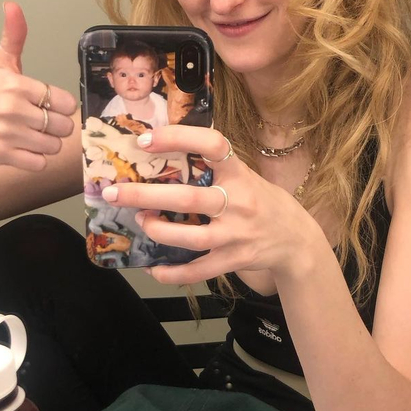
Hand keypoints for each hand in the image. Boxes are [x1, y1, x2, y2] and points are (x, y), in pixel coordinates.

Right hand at [0, 2, 76, 170]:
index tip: (46, 107)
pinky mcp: (1, 154)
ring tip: (27, 136)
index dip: (60, 108)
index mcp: (16, 84)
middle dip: (54, 129)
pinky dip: (35, 160)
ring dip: (45, 145)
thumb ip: (14, 38)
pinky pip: (39, 163)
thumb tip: (12, 5)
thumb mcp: (1, 65)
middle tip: (36, 124)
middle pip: (63, 127)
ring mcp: (6, 132)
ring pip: (53, 146)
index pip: (66, 103)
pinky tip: (21, 149)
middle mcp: (11, 107)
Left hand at [101, 125, 318, 284]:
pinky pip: (198, 270)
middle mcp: (239, 202)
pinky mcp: (235, 260)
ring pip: (190, 237)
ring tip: (139, 222)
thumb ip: (216, 167)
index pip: (213, 145)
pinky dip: (173, 273)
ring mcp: (237, 235)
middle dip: (145, 194)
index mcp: (241, 174)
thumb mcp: (248, 176)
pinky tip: (154, 269)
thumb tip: (165, 151)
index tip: (146, 139)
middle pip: (188, 197)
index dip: (179, 138)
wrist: (298, 241)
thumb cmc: (264, 202)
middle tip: (113, 192)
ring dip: (157, 230)